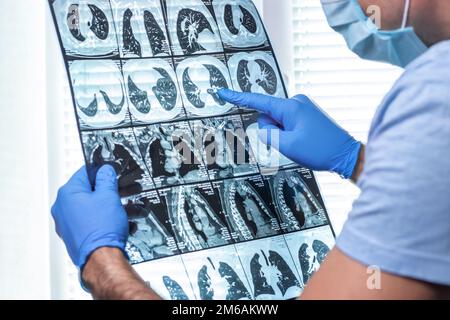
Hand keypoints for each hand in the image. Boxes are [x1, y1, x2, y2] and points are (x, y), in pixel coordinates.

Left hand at [51, 165, 128, 269]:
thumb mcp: (110, 195)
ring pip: (92, 208)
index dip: (102, 171)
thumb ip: (106, 178)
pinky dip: (103, 220)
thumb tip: (105, 170)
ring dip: (109, 207)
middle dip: (109, 192)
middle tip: (121, 193)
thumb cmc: (102, 229)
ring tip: (125, 210)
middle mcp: (62, 208)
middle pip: (89, 192)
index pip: (85, 172)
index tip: (112, 174)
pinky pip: (90, 222)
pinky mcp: (74, 237)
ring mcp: (67, 224)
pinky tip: (118, 223)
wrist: (102, 259)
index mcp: (67, 193)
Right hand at [218, 89, 361, 178]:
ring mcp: (302, 107)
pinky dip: (288, 133)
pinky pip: (287, 122)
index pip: (258, 101)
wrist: (346, 154)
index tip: (222, 92)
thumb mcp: (287, 146)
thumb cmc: (320, 150)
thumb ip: (268, 135)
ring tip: (300, 143)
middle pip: (268, 116)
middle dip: (272, 131)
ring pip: (277, 121)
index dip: (238, 98)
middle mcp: (296, 102)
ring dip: (281, 134)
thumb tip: (263, 128)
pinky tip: (303, 141)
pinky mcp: (306, 114)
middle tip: (291, 143)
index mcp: (290, 107)